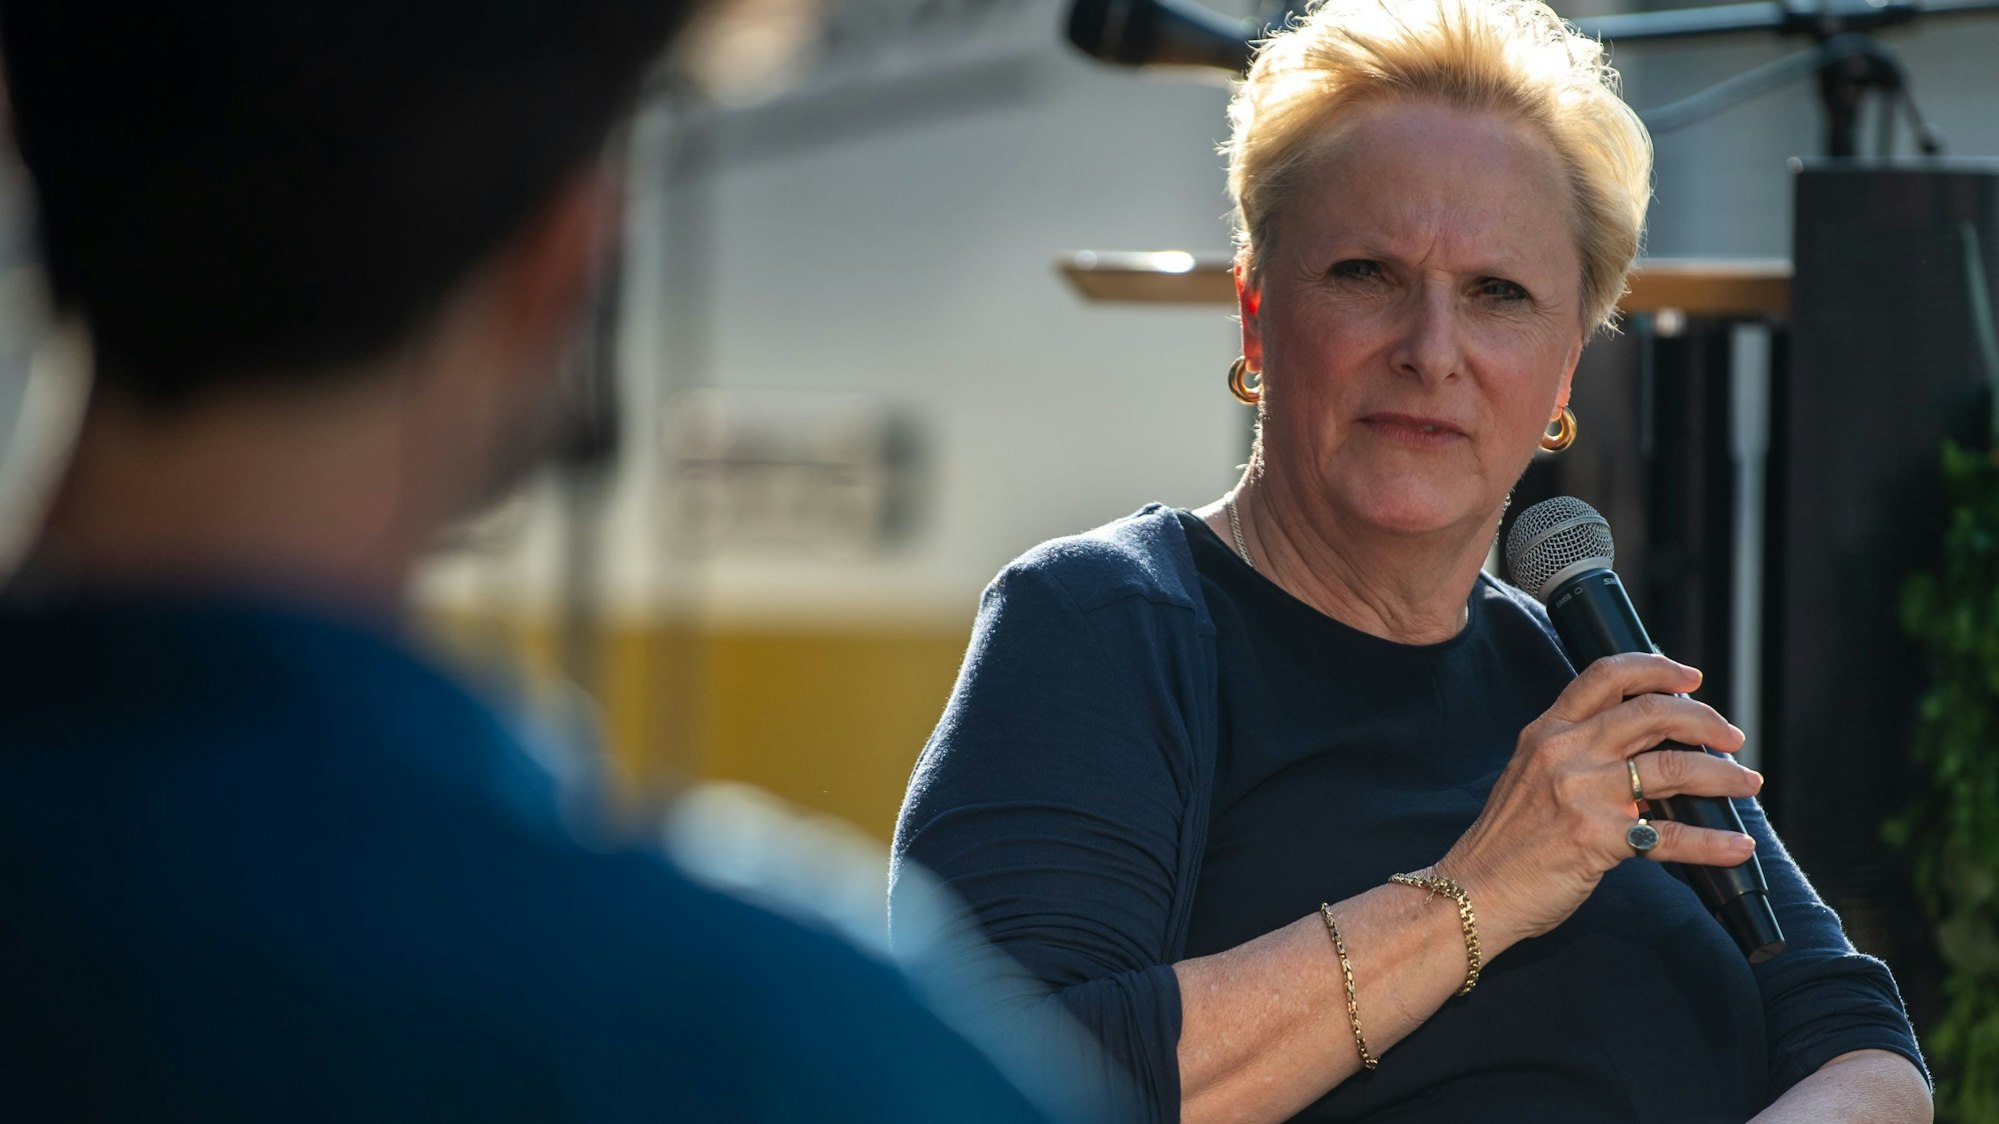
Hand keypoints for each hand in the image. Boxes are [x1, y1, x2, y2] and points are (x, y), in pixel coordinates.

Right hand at [1439, 653, 1762, 949]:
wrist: (1472, 891)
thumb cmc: (1504, 842)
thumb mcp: (1529, 777)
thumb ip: (1574, 756)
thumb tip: (1641, 754)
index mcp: (1547, 731)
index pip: (1606, 676)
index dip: (1657, 669)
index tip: (1691, 678)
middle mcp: (1565, 752)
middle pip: (1653, 714)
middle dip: (1707, 722)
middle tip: (1733, 738)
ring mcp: (1582, 794)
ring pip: (1674, 768)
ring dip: (1723, 776)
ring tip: (1747, 785)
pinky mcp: (1598, 838)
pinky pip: (1672, 834)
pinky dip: (1713, 842)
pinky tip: (1736, 845)